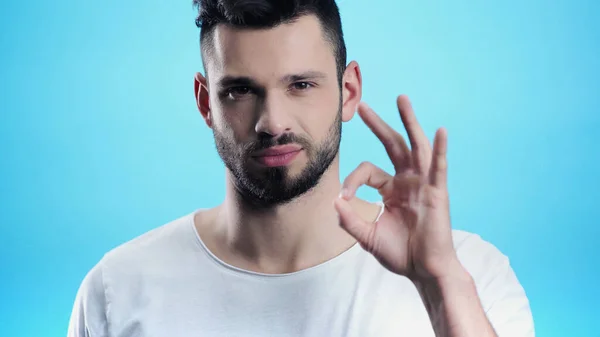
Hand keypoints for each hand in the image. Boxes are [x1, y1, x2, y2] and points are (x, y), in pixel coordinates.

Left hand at [334, 95, 461, 281]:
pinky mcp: (437, 193)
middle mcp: (407, 181)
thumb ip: (351, 220)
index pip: (368, 170)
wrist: (423, 271)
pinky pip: (439, 168)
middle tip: (363, 106)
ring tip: (401, 99)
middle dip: (378, 124)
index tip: (344, 197)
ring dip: (409, 122)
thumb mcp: (368, 236)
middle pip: (392, 145)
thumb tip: (335, 201)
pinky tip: (439, 131)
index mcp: (391, 189)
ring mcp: (423, 184)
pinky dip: (439, 149)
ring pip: (416, 147)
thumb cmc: (400, 254)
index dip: (353, 179)